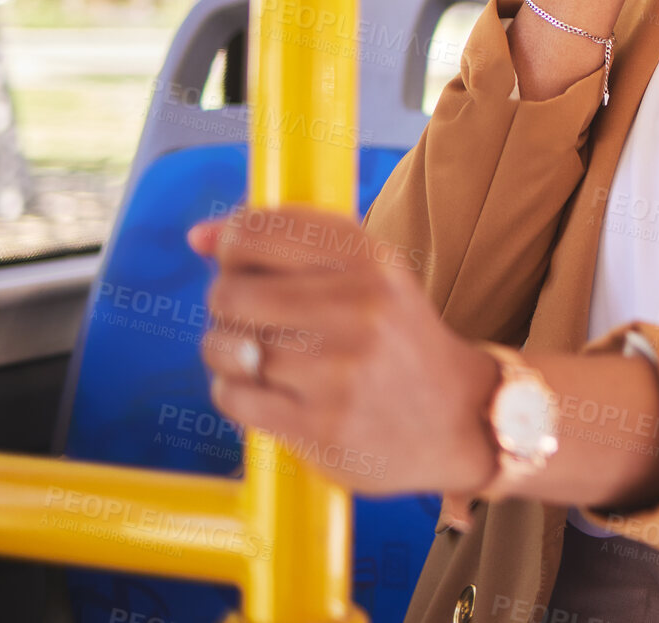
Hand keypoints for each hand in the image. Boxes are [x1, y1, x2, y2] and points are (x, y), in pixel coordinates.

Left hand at [188, 204, 499, 498]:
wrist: (460, 417)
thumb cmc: (398, 338)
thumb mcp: (371, 275)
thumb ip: (291, 246)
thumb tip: (198, 236)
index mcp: (371, 260)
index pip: (260, 232)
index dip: (231, 245)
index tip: (236, 260)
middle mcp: (358, 307)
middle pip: (232, 292)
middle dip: (226, 303)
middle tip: (248, 315)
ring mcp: (339, 370)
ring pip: (228, 346)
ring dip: (227, 352)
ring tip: (254, 356)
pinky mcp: (320, 426)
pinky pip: (233, 396)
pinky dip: (234, 391)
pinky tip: (264, 390)